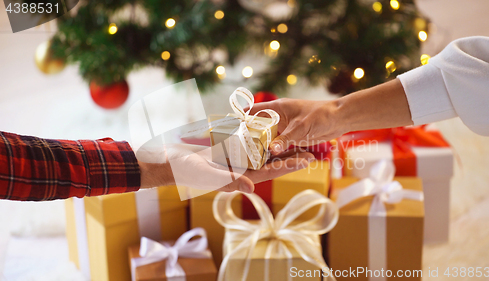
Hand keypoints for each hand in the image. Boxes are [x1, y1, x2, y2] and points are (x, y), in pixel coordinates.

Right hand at [138, 143, 313, 192]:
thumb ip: (230, 181)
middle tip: (311, 147)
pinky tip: (271, 129)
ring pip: (262, 152)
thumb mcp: (207, 175)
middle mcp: (240, 170)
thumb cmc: (186, 171)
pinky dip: (261, 138)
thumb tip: (252, 188)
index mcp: (239, 179)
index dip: (288, 166)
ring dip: (278, 146)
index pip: (269, 173)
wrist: (169, 162)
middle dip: (289, 155)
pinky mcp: (227, 151)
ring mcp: (234, 161)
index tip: (306, 159)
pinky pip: (248, 144)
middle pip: (270, 162)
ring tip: (296, 137)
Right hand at [249, 79, 411, 154]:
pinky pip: (279, 145)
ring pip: (267, 138)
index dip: (240, 120)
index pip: (252, 111)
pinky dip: (275, 152)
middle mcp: (277, 117)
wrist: (341, 118)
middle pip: (257, 127)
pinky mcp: (291, 136)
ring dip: (261, 147)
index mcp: (276, 108)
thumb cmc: (321, 116)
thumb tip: (271, 151)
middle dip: (247, 138)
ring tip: (248, 160)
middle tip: (235, 152)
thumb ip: (285, 139)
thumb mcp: (301, 128)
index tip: (228, 131)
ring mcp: (284, 127)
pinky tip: (268, 161)